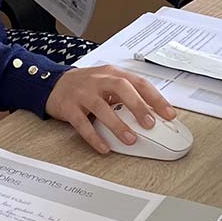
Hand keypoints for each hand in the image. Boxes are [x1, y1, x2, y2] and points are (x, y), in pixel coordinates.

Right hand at [45, 64, 176, 153]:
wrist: (52, 83)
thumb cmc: (86, 86)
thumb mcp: (107, 83)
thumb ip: (127, 95)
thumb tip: (152, 114)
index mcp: (113, 73)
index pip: (139, 83)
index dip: (156, 98)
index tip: (169, 114)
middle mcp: (99, 80)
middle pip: (121, 88)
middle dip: (138, 106)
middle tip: (150, 124)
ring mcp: (83, 93)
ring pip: (101, 107)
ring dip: (117, 124)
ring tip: (130, 139)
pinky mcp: (68, 107)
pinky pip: (82, 123)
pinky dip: (94, 137)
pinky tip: (104, 147)